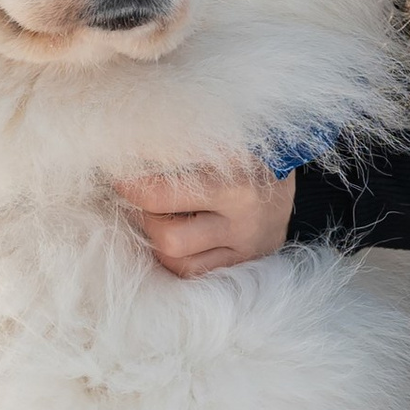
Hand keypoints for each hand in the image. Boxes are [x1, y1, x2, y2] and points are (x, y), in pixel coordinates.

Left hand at [113, 159, 295, 277]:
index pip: (162, 194)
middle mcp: (244, 221)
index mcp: (237, 184)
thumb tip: (125, 148)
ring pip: (178, 262)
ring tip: (163, 213)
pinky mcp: (246, 264)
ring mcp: (246, 248)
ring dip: (159, 238)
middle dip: (147, 216)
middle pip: (166, 236)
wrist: (291, 169)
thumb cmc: (247, 144)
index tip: (119, 174)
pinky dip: (178, 255)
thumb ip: (179, 144)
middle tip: (145, 195)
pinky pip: (196, 273)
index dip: (131, 185)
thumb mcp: (220, 137)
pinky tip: (179, 231)